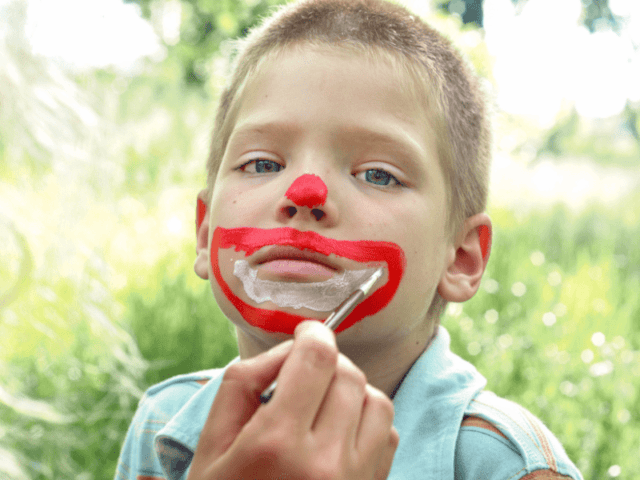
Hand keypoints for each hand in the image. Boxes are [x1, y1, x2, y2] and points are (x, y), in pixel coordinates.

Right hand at [186, 320, 398, 479]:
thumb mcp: (211, 445)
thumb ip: (243, 383)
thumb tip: (286, 351)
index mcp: (276, 444)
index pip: (318, 358)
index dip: (313, 333)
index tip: (305, 333)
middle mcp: (324, 462)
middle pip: (349, 374)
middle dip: (326, 362)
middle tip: (304, 373)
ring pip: (377, 400)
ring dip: (352, 389)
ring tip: (323, 403)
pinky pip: (388, 434)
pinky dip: (368, 419)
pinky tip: (340, 431)